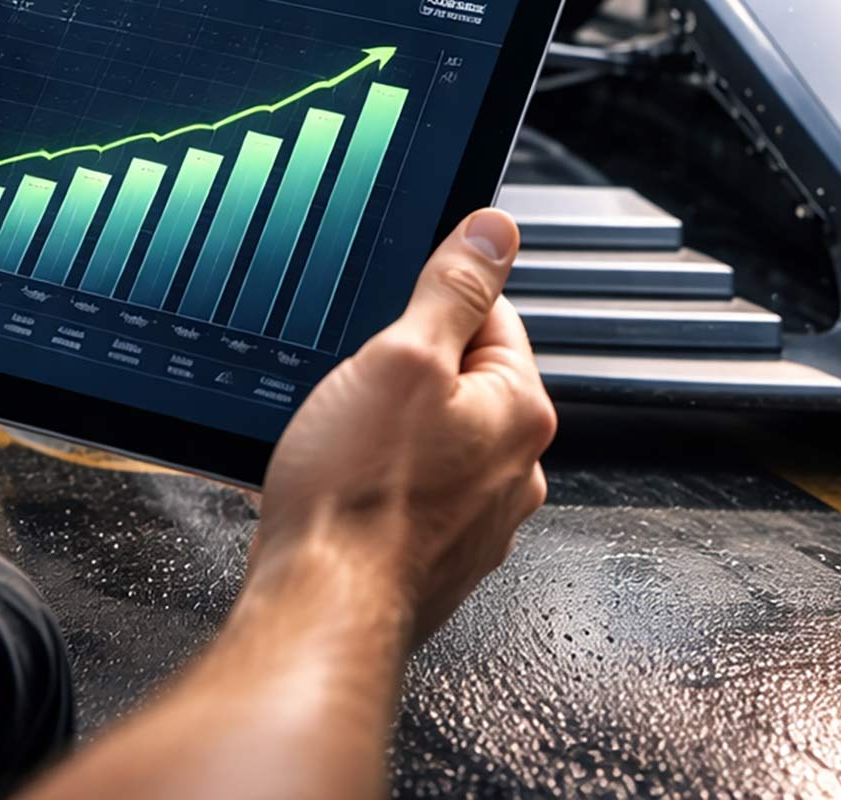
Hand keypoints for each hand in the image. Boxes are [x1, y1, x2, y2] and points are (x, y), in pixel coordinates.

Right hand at [251, 209, 555, 649]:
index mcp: (521, 410)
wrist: (319, 610)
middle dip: (405, 376)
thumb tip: (494, 230)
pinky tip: (342, 489)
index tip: (389, 321)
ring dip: (387, 434)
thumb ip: (453, 288)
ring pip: (432, 441)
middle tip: (355, 390)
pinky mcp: (437, 558)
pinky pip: (410, 495)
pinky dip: (378, 486)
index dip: (430, 308)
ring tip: (343, 446)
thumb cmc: (357, 496)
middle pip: (460, 382)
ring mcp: (478, 521)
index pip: (492, 318)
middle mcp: (516, 470)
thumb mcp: (401, 358)